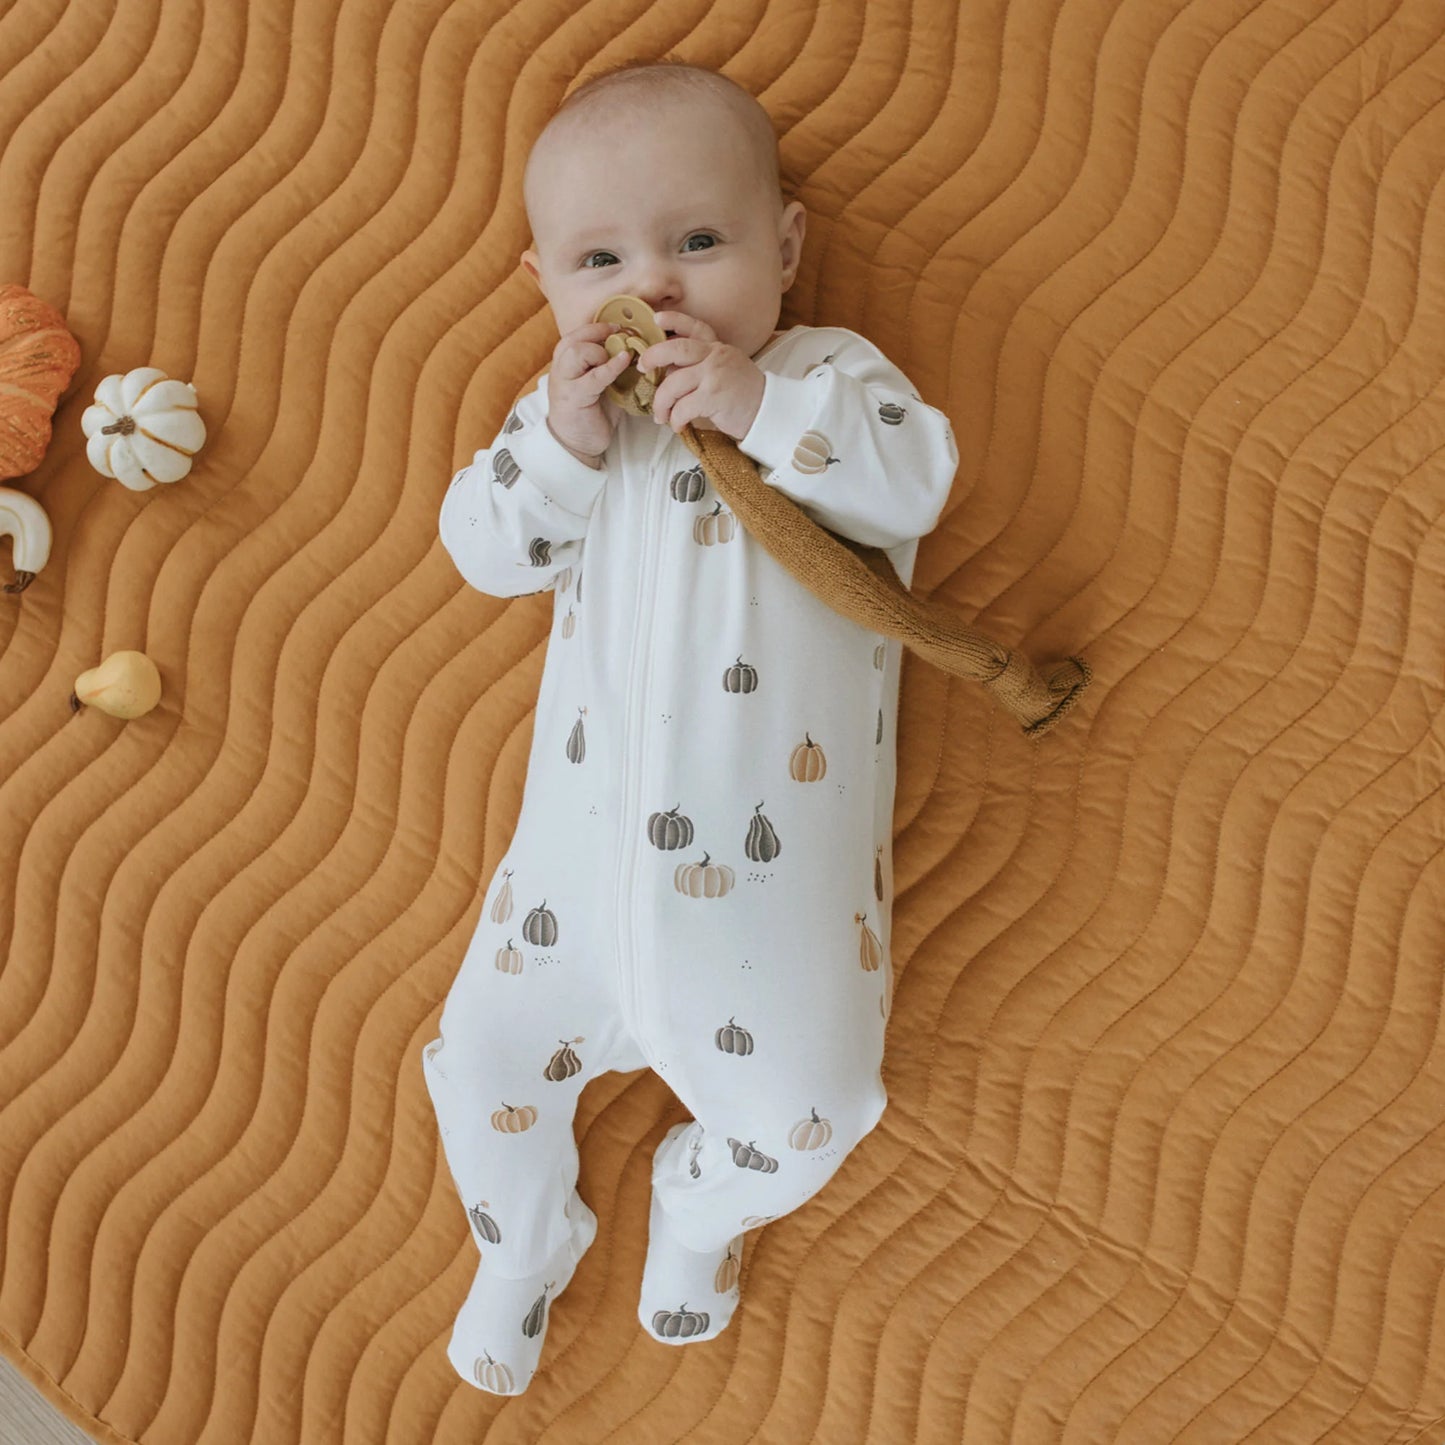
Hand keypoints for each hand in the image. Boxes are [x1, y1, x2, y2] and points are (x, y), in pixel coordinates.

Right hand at [545, 320, 632, 460]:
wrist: (577, 444)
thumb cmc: (591, 413)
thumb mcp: (600, 383)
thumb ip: (608, 366)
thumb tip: (636, 349)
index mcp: (565, 363)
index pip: (576, 334)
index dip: (598, 327)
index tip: (619, 327)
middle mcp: (560, 369)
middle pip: (573, 339)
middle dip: (598, 333)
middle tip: (621, 335)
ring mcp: (564, 383)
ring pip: (576, 351)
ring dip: (601, 350)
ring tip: (619, 357)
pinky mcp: (574, 398)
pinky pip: (593, 377)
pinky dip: (610, 367)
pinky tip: (624, 361)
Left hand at [636, 312, 765, 439]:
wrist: (768, 413)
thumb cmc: (743, 396)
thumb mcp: (725, 370)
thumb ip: (700, 365)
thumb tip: (669, 370)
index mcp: (718, 348)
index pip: (695, 327)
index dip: (674, 320)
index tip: (656, 318)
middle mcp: (716, 356)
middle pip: (676, 349)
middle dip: (654, 356)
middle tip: (642, 368)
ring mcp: (715, 374)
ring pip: (673, 384)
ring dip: (661, 403)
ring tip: (660, 416)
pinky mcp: (714, 396)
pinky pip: (683, 407)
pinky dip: (675, 419)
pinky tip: (677, 426)